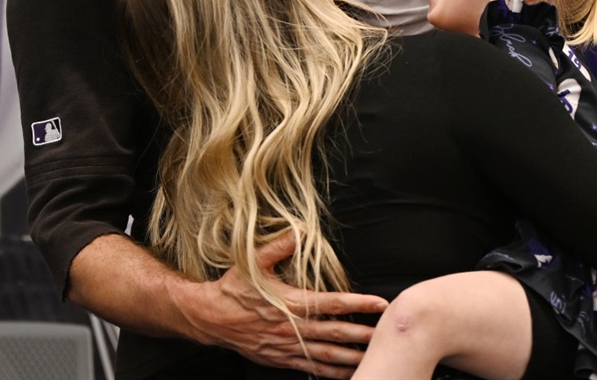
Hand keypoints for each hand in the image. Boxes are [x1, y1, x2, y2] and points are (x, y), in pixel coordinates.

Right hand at [176, 232, 387, 378]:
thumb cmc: (233, 288)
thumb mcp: (253, 262)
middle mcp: (291, 328)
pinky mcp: (279, 359)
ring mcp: (286, 347)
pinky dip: (328, 373)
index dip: (359, 303)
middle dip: (362, 336)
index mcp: (290, 303)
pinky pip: (309, 368)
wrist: (209, 317)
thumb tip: (300, 231)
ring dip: (350, 358)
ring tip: (373, 359)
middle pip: (335, 333)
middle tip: (387, 336)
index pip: (333, 303)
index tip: (381, 304)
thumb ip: (279, 245)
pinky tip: (345, 373)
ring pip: (325, 356)